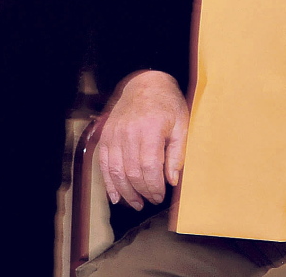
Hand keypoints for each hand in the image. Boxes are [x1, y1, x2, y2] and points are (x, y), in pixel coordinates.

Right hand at [97, 71, 188, 210]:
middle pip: (132, 171)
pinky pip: (104, 165)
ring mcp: (114, 134)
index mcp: (150, 128)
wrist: (145, 83)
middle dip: (142, 191)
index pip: (149, 166)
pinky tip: (116, 196)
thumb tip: (172, 180)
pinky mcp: (105, 136)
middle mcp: (129, 132)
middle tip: (151, 200)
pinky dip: (109, 183)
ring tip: (137, 203)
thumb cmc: (167, 103)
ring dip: (126, 192)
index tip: (161, 195)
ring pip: (116, 171)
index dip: (154, 186)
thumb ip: (178, 152)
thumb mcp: (182, 123)